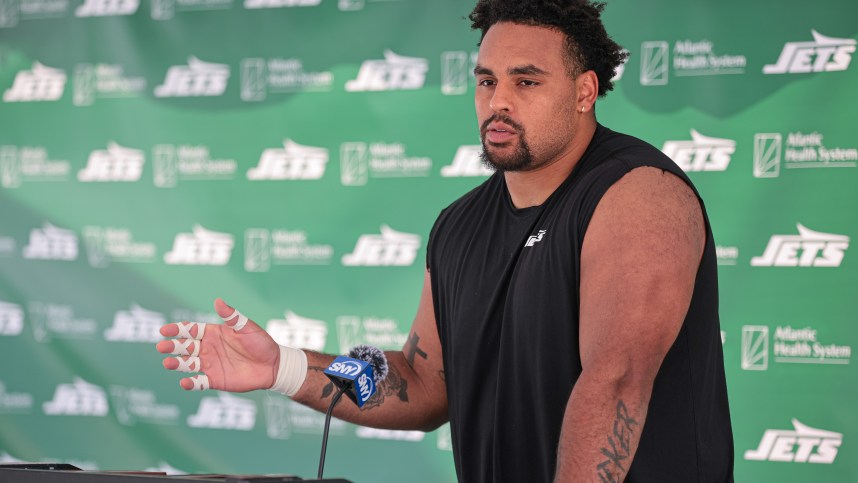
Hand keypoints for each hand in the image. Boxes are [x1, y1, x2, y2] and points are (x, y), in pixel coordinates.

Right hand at [156, 298, 278, 391]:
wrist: (273, 365)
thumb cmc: (261, 343)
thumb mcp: (247, 327)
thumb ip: (232, 316)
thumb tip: (218, 301)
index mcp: (213, 333)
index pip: (191, 330)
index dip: (177, 330)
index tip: (165, 330)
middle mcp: (208, 349)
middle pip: (185, 347)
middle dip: (172, 346)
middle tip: (161, 347)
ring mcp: (210, 365)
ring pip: (188, 364)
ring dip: (177, 364)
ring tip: (168, 363)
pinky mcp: (215, 380)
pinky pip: (199, 382)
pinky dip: (191, 383)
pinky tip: (184, 382)